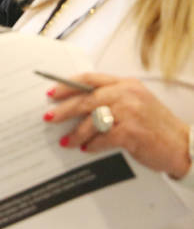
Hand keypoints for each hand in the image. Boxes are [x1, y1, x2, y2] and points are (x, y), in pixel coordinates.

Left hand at [45, 72, 191, 178]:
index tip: (51, 93)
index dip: (67, 85)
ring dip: (76, 133)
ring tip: (67, 141)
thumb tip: (77, 104)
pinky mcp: (132, 132)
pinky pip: (102, 138)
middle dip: (64, 110)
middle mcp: (127, 94)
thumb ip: (111, 98)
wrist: (183, 146)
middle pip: (86, 99)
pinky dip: (92, 145)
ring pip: (92, 120)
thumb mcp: (135, 103)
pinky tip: (87, 148)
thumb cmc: (156, 127)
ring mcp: (130, 112)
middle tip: (48, 117)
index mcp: (126, 84)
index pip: (89, 79)